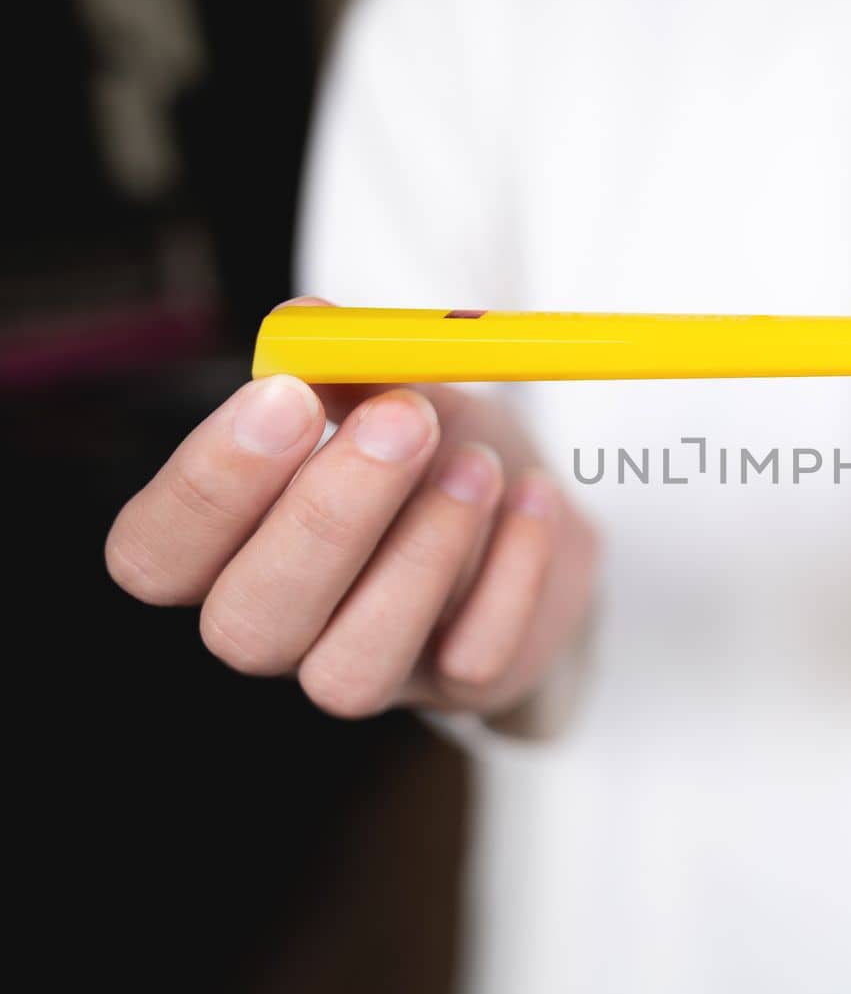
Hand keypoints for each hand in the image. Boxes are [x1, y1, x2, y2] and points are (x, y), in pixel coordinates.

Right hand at [106, 304, 597, 719]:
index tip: (286, 397)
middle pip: (250, 624)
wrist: (530, 501)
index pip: (155, 556)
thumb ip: (344, 361)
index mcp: (226, 553)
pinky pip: (474, 661)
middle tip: (402, 419)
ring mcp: (374, 672)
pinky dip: (512, 573)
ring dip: (420, 556)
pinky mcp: (466, 690)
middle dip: (325, 519)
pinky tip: (533, 500)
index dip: (206, 487)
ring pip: (352, 671)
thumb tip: (309, 323)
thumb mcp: (391, 387)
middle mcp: (284, 628)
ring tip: (478, 463)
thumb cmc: (432, 446)